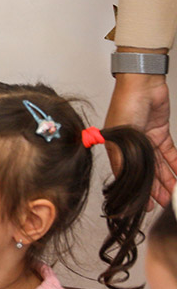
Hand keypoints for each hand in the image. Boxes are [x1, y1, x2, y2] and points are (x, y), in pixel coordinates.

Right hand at [106, 71, 176, 207]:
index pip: (128, 173)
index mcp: (117, 146)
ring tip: (174, 194)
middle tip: (164, 203)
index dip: (138, 189)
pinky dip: (175, 164)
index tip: (145, 205)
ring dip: (167, 179)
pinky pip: (169, 153)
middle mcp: (130, 144)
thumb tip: (123, 179)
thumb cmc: (126, 104)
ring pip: (158, 164)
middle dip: (155, 188)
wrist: (143, 84)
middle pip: (145, 171)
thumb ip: (123, 158)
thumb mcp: (121, 136)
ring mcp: (146, 139)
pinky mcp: (160, 132)